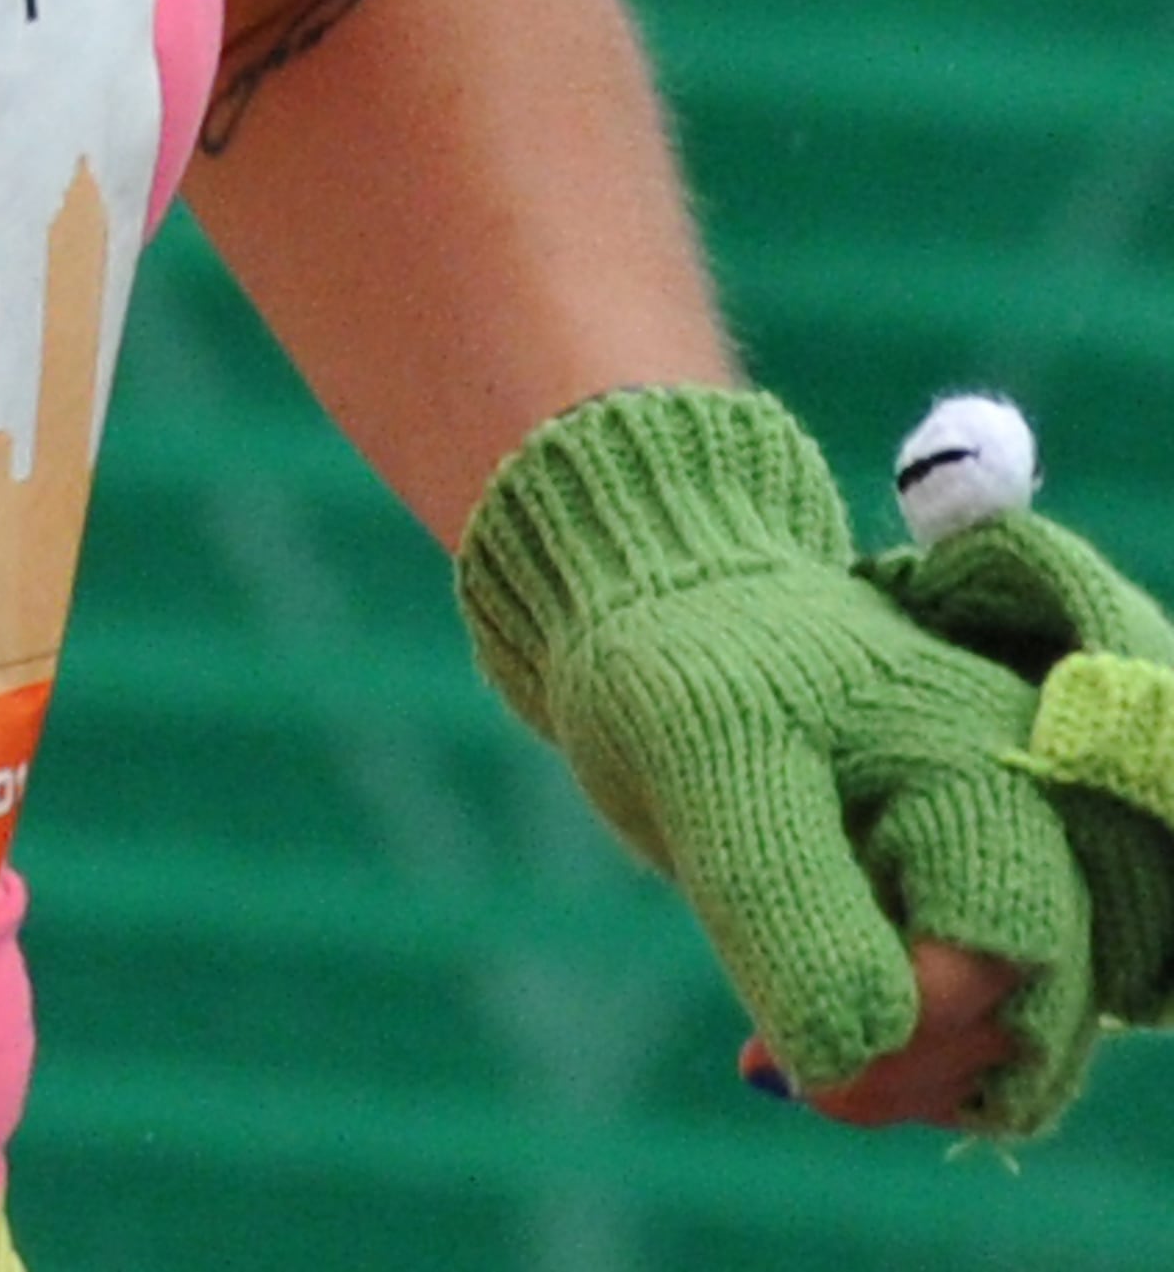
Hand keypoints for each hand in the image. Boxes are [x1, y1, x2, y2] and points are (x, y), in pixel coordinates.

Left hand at [456, 388, 1102, 1128]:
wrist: (650, 608)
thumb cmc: (677, 662)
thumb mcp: (704, 759)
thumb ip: (784, 898)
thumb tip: (858, 1052)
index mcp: (984, 763)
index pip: (1017, 949)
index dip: (921, 1028)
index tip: (801, 1061)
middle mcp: (1018, 812)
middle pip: (1038, 1004)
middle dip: (924, 1070)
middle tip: (793, 1080)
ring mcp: (990, 856)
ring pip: (1010, 1027)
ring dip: (909, 1073)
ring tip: (785, 1069)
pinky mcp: (946, 894)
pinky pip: (959, 1016)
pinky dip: (887, 1052)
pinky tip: (780, 1054)